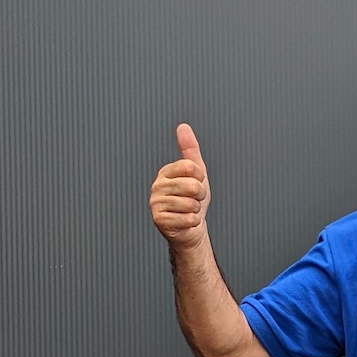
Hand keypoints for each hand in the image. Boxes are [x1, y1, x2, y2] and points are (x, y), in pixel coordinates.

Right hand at [149, 123, 210, 248]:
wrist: (190, 228)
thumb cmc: (192, 200)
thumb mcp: (196, 172)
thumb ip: (190, 149)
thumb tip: (183, 127)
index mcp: (165, 172)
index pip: (190, 166)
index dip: (201, 178)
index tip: (196, 183)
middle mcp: (157, 186)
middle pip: (192, 186)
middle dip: (200, 195)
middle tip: (193, 200)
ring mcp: (155, 203)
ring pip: (191, 204)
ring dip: (196, 210)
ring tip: (188, 210)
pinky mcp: (159, 220)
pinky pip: (188, 219)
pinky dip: (193, 222)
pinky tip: (185, 221)